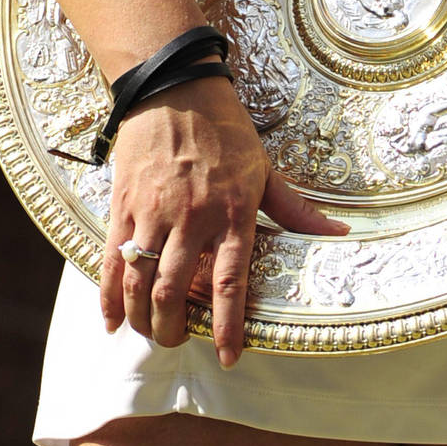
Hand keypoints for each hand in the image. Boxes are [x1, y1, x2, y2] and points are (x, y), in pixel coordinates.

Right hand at [101, 70, 346, 363]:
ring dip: (141, 318)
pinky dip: (108, 296)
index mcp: (232, 212)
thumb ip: (295, 211)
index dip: (228, 326)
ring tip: (148, 333)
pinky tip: (111, 320)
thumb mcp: (264, 170)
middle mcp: (192, 217)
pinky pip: (112, 259)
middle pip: (173, 292)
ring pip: (140, 282)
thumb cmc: (226, 129)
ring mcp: (153, 212)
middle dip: (172, 330)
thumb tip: (338, 234)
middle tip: (177, 341)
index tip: (229, 358)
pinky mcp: (124, 205)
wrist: (176, 87)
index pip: (230, 283)